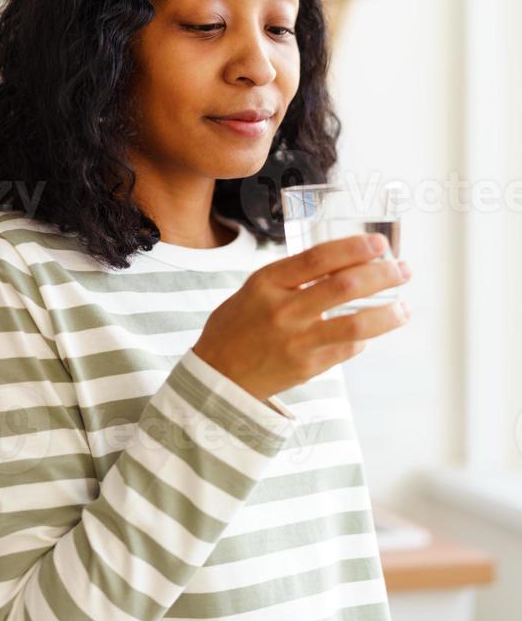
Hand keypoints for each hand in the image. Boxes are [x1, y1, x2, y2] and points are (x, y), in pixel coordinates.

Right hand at [192, 233, 410, 402]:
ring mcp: (297, 342)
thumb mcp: (255, 289)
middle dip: (382, 275)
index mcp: (268, 283)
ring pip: (356, 326)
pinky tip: (370, 333)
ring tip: (404, 308)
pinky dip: (362, 339)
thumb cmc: (237, 325)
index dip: (354, 248)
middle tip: (403, 270)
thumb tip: (344, 264)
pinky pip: (346, 350)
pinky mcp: (307, 368)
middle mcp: (284, 311)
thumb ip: (293, 277)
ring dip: (387, 315)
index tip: (379, 244)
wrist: (217, 376)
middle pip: (345, 287)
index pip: (319, 258)